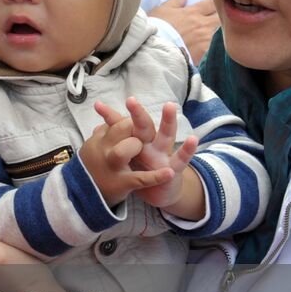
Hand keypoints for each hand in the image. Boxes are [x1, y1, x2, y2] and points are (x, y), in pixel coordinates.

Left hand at [94, 99, 203, 217]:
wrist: (160, 191)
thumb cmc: (141, 170)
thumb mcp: (127, 157)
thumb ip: (116, 143)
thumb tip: (96, 129)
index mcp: (135, 141)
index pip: (122, 126)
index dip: (111, 117)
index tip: (97, 105)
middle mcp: (149, 143)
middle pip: (143, 126)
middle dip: (137, 113)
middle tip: (131, 100)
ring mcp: (163, 153)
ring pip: (166, 135)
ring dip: (168, 121)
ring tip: (169, 106)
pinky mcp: (174, 168)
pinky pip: (182, 159)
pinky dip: (187, 149)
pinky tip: (193, 139)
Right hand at [147, 0, 218, 62]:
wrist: (154, 50)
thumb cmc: (157, 28)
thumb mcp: (162, 10)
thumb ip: (175, 0)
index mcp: (193, 12)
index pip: (211, 2)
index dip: (216, 1)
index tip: (216, 3)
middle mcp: (202, 24)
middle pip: (221, 17)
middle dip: (223, 16)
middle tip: (221, 18)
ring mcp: (206, 38)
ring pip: (222, 32)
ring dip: (222, 31)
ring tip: (220, 34)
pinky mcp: (205, 53)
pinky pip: (218, 48)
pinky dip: (218, 47)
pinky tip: (216, 49)